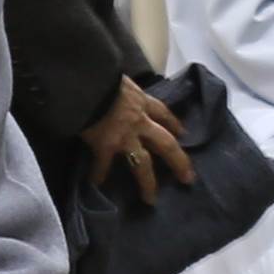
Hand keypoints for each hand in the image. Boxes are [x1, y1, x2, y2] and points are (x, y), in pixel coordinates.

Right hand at [86, 76, 195, 199]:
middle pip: (166, 144)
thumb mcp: (119, 79)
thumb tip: (115, 89)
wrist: (86, 81)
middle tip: (187, 178)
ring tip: (150, 199)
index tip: (183, 134)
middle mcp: (139, 121)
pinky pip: (103, 165)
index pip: (163, 113)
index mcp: (141, 101)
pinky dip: (98, 174)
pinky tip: (96, 185)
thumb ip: (122, 90)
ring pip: (142, 163)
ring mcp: (124, 136)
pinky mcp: (106, 145)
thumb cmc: (101, 75)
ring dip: (147, 182)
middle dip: (178, 162)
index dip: (174, 124)